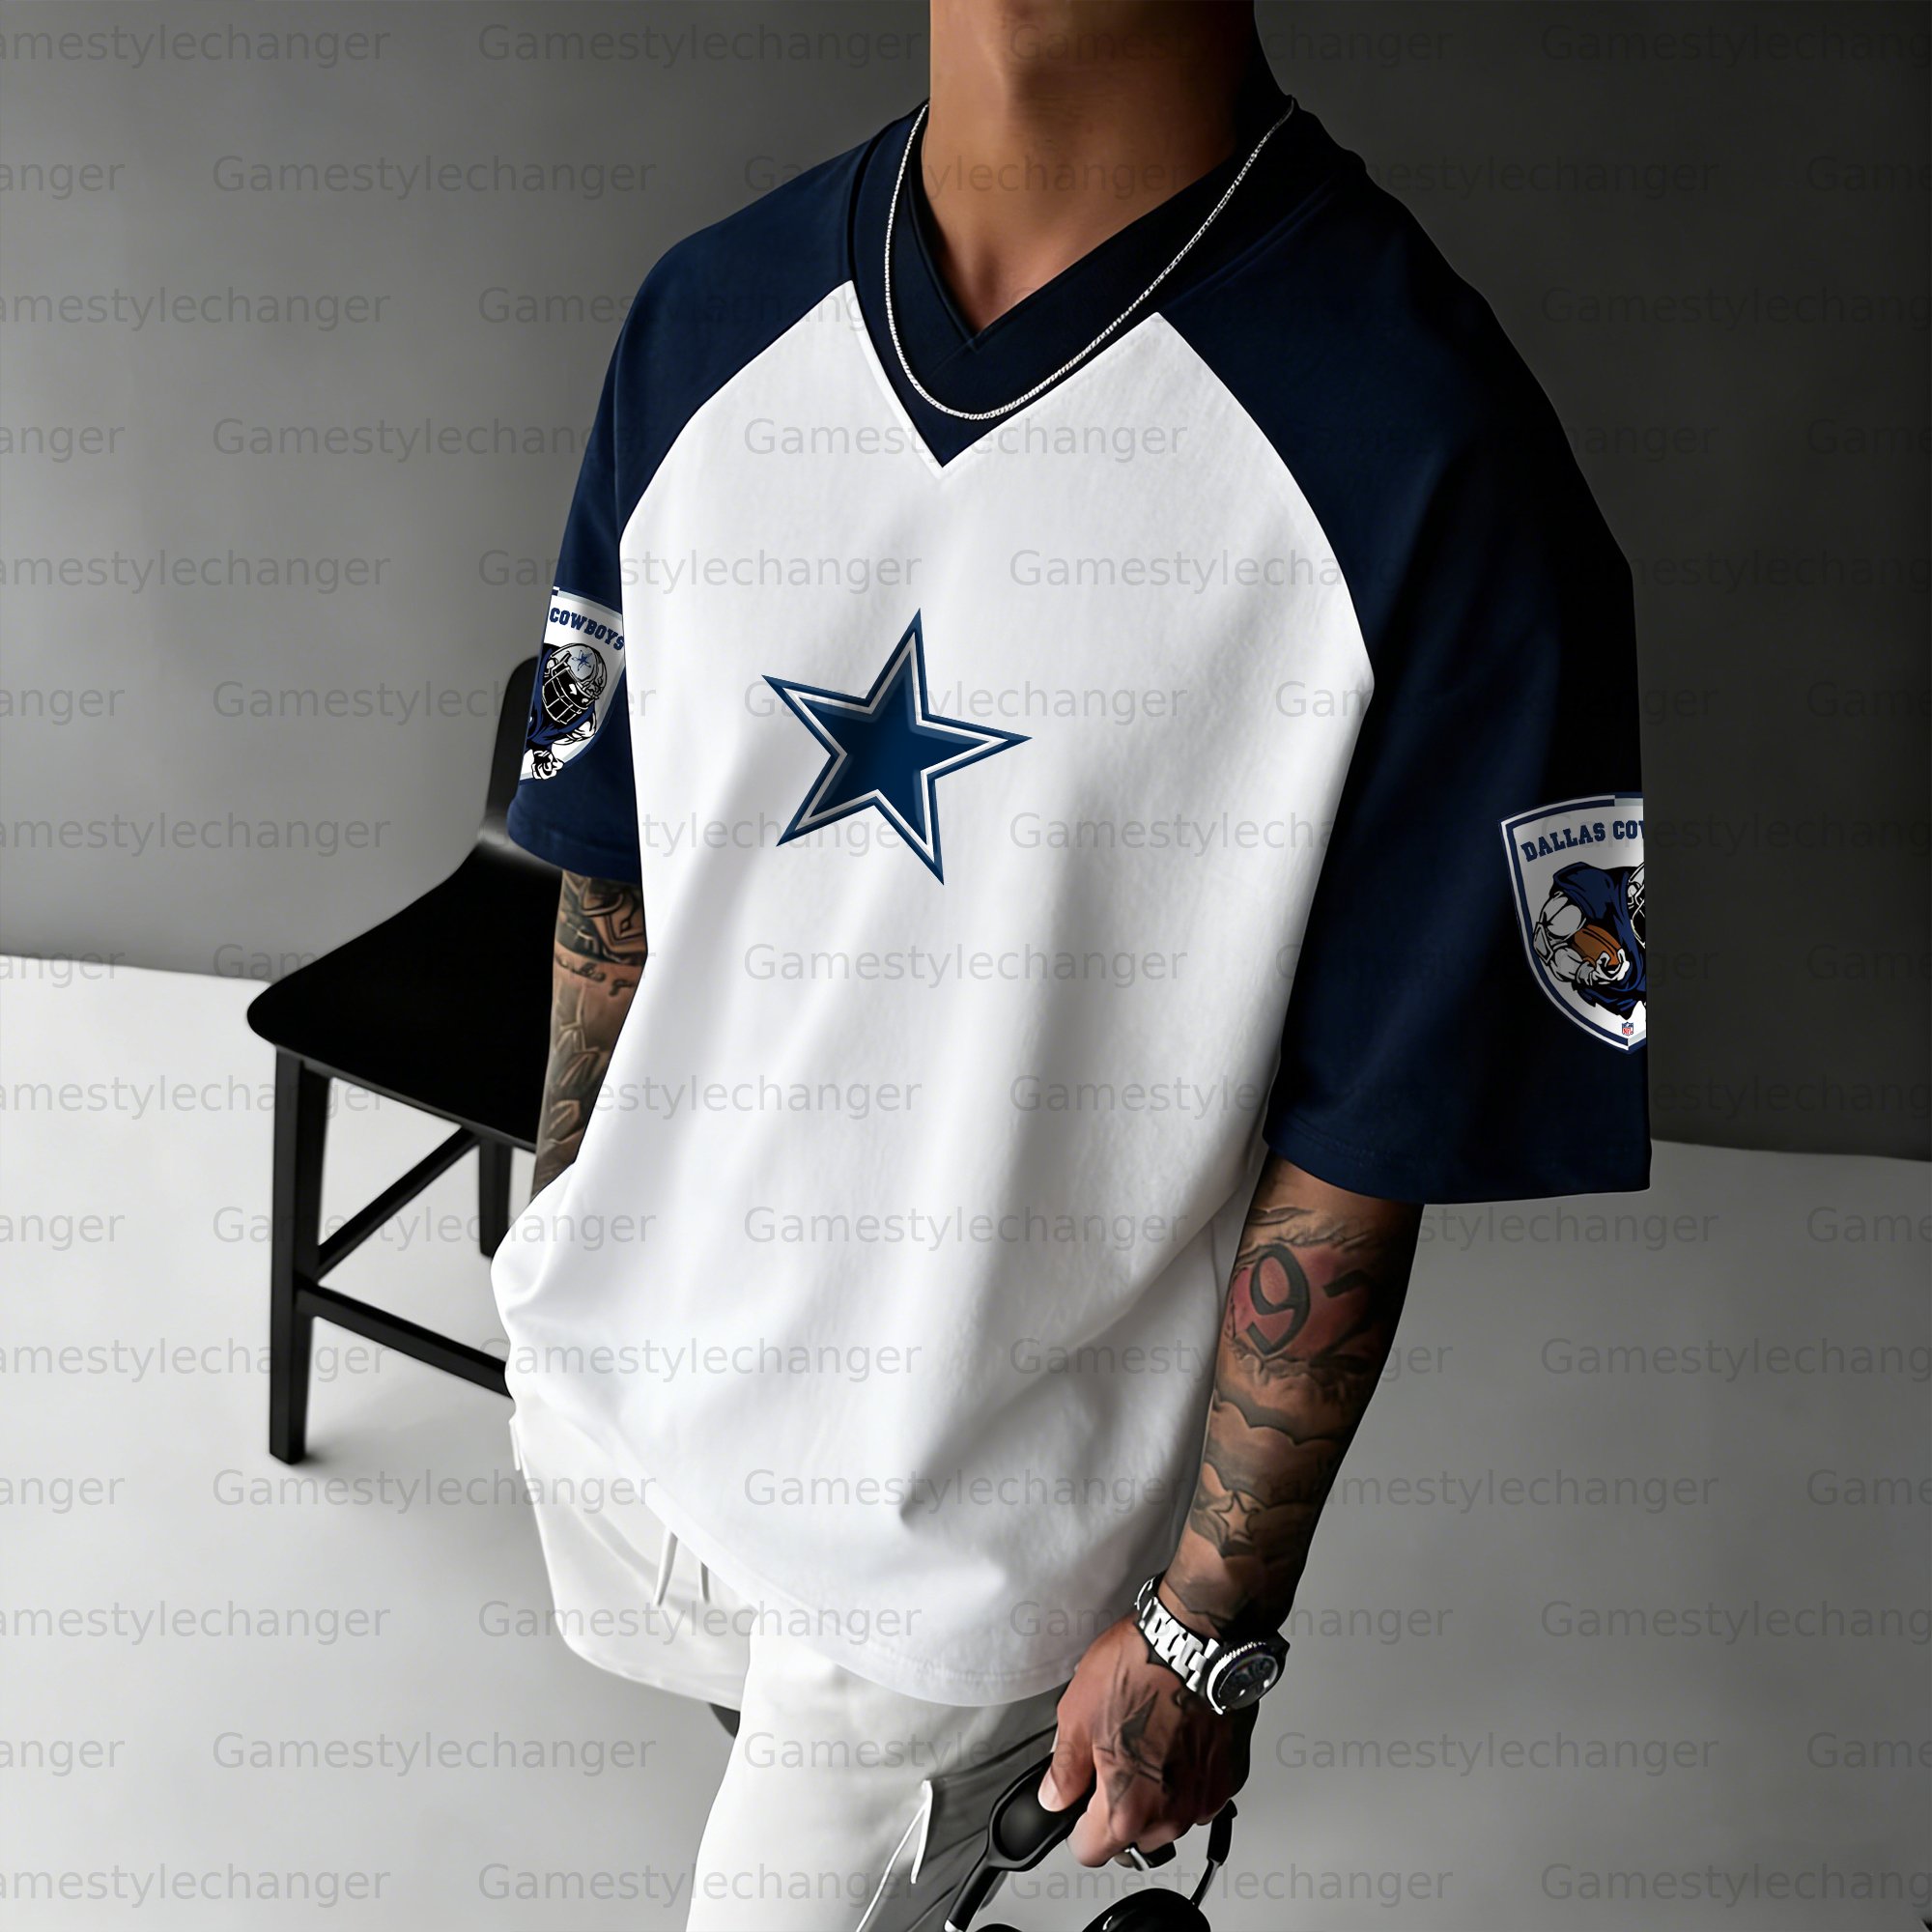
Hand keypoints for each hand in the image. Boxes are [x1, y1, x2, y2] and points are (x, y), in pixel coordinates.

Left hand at [1038, 1608, 1255, 1865]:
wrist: (1196, 1640)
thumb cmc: (1140, 1669)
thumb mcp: (1078, 1713)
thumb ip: (1064, 1769)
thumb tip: (1054, 1796)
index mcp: (1128, 1808)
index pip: (1090, 1851)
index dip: (1077, 1826)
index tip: (1079, 1804)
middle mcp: (1171, 1814)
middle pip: (1133, 1835)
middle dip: (1120, 1806)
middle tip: (1115, 1756)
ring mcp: (1206, 1797)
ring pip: (1169, 1815)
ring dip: (1157, 1793)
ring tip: (1149, 1739)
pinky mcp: (1230, 1776)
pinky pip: (1199, 1792)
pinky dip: (1188, 1775)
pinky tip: (1177, 1736)